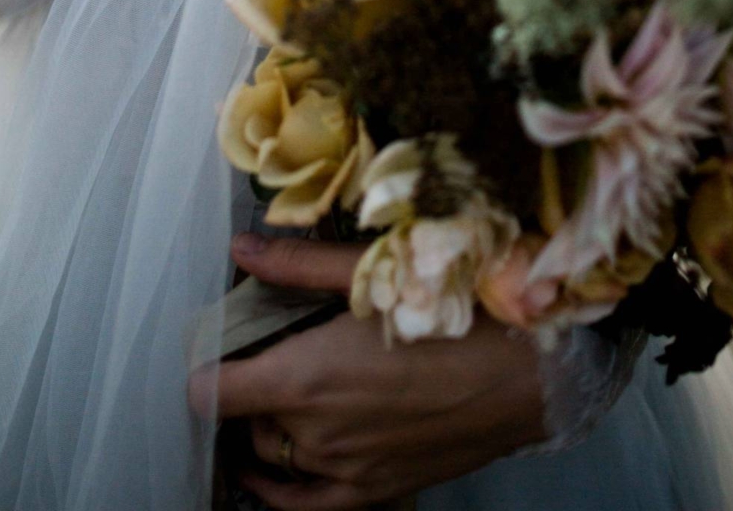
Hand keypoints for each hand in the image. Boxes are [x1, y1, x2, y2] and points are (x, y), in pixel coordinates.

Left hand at [188, 233, 546, 508]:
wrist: (526, 376)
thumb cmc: (450, 313)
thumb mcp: (374, 274)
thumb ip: (300, 266)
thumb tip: (242, 246)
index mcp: (303, 378)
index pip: (210, 391)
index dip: (206, 366)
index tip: (219, 342)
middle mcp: (313, 435)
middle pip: (246, 419)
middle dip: (251, 385)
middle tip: (275, 346)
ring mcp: (342, 472)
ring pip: (275, 454)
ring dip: (273, 424)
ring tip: (290, 389)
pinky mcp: (373, 493)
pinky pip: (303, 506)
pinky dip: (279, 486)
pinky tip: (271, 468)